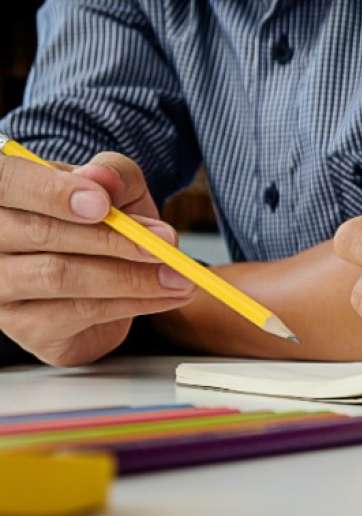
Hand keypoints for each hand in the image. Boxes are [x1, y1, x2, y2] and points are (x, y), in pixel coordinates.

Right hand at [0, 151, 194, 365]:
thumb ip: (113, 176)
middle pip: (40, 234)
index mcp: (1, 192)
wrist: (103, 280)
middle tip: (165, 243)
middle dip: (112, 239)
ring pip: (61, 277)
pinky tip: (165, 296)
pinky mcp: (27, 326)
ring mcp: (0, 287)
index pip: (8, 183)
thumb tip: (102, 181)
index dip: (52, 193)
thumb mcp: (113, 188)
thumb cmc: (99, 222)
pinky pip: (81, 312)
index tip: (103, 205)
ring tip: (178, 275)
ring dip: (130, 277)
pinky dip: (133, 303)